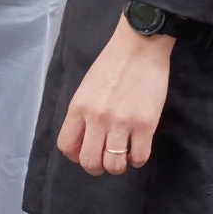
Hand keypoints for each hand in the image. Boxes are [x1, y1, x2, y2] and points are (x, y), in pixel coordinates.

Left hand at [56, 13, 172, 176]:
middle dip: (95, 167)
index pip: (66, 145)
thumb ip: (82, 113)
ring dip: (117, 167)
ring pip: (114, 165)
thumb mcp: (86, 87)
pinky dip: (137, 160)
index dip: (75, 155)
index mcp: (79, 107)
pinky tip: (137, 150)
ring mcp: (122, 122)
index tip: (84, 152)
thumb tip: (83, 139)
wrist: (139, 46)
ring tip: (122, 157)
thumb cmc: (112, 64)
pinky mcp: (146, 124)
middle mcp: (97, 118)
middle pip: (89, 161)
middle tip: (104, 161)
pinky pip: (139, 157)